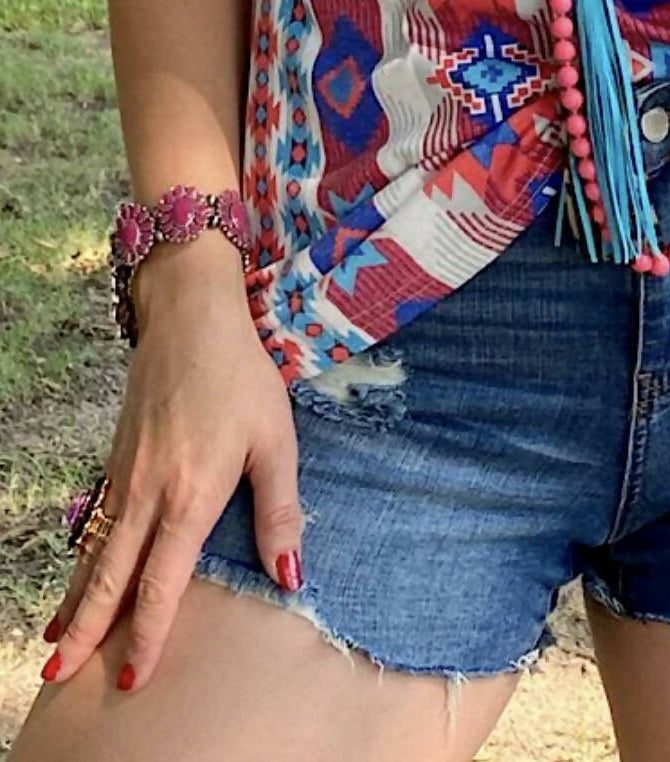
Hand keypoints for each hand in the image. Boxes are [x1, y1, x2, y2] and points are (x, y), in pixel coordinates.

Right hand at [41, 231, 302, 693]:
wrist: (190, 316)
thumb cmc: (242, 376)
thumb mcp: (277, 439)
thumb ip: (280, 510)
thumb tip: (290, 575)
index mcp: (191, 496)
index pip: (162, 582)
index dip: (149, 633)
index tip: (136, 675)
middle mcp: (149, 493)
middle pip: (111, 575)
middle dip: (88, 629)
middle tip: (63, 674)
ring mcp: (126, 474)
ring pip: (97, 549)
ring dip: (77, 598)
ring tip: (58, 642)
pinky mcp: (118, 456)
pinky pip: (96, 520)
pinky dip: (83, 555)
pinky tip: (80, 573)